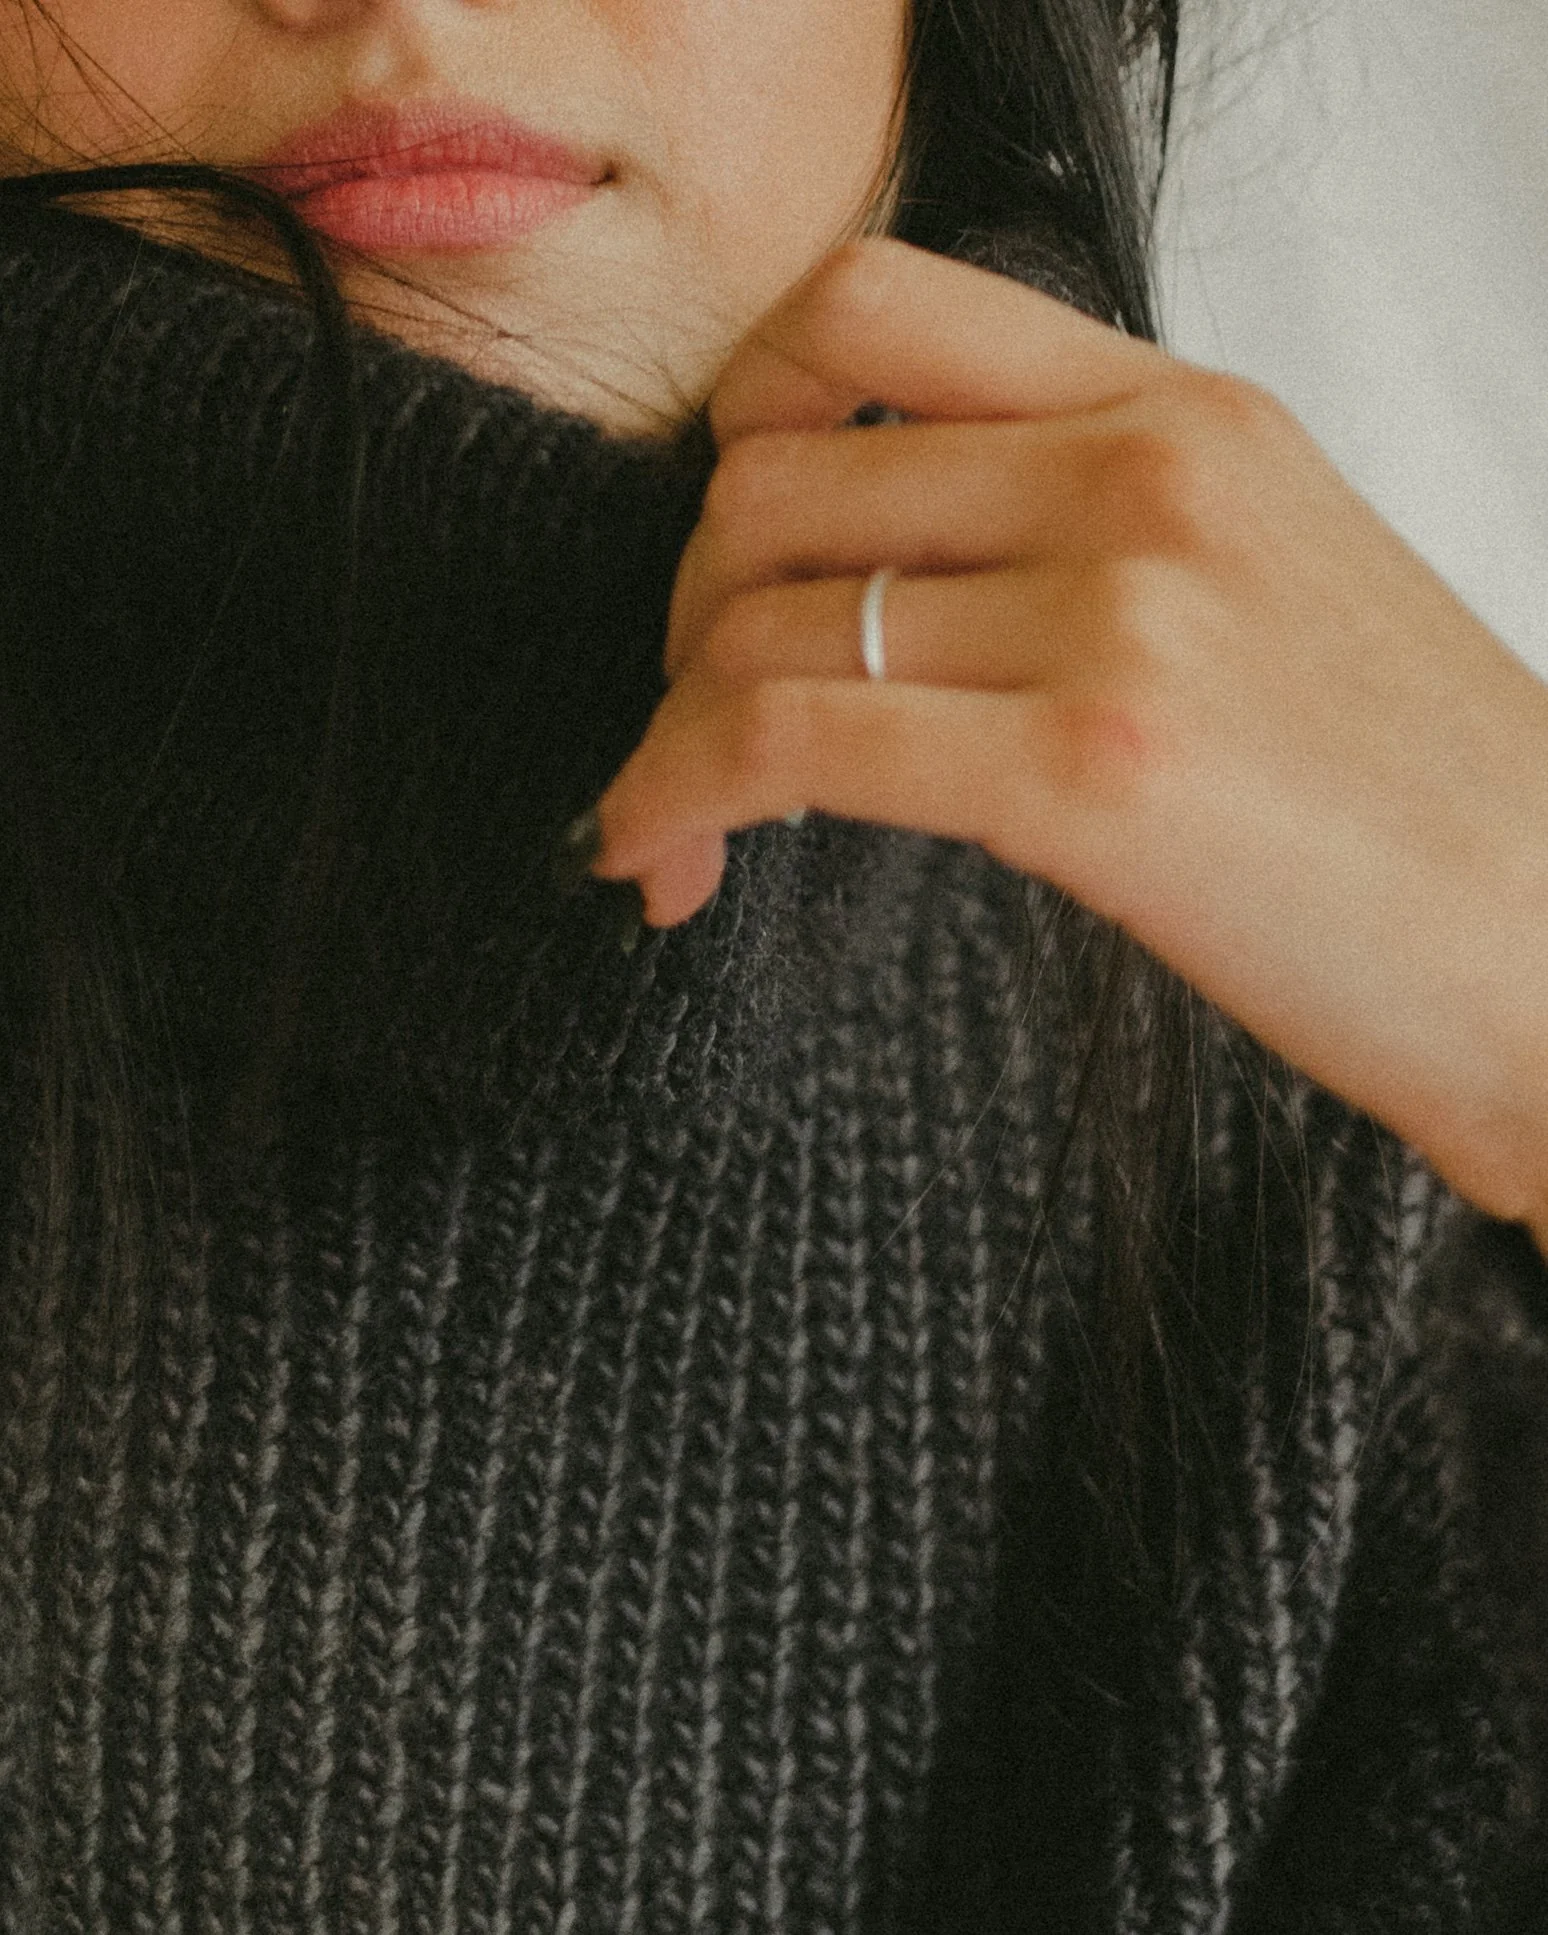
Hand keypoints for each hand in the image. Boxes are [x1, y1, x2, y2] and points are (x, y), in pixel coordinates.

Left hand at [593, 237, 1547, 1245]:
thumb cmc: (1413, 802)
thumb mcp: (1271, 579)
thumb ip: (1092, 529)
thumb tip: (900, 569)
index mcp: (1182, 412)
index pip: (869, 303)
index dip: (742, 411)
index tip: (736, 542)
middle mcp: (1143, 475)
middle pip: (771, 476)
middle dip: (688, 608)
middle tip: (699, 712)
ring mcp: (1122, 611)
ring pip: (756, 612)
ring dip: (667, 720)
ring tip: (673, 816)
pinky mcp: (1093, 766)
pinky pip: (787, 740)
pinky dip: (675, 793)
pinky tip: (656, 855)